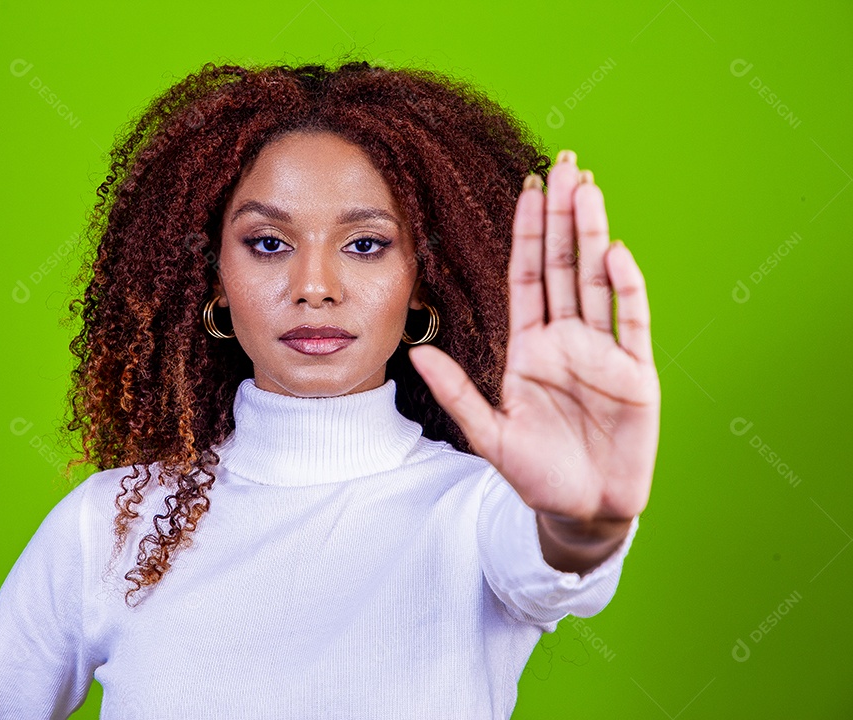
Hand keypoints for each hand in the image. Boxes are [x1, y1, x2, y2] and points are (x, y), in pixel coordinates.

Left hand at [409, 149, 659, 563]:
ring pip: (598, 280)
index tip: (526, 189)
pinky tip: (615, 252)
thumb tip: (416, 353)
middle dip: (564, 215)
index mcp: (530, 347)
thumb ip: (456, 393)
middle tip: (566, 163)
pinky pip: (632, 322)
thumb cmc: (536, 474)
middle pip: (565, 265)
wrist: (581, 510)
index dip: (527, 234)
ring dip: (594, 233)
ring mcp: (603, 352)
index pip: (528, 277)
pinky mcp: (636, 374)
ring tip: (589, 187)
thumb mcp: (488, 434)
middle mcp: (567, 340)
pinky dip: (627, 287)